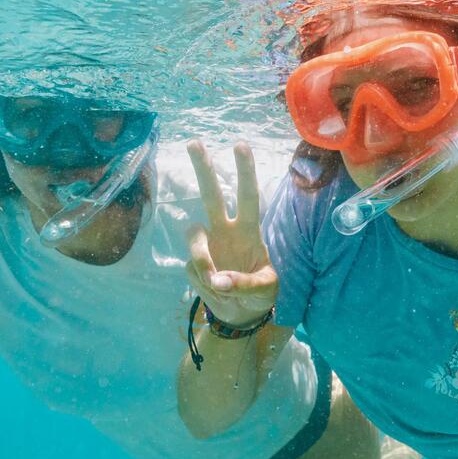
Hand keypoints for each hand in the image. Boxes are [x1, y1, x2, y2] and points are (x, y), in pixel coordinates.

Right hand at [185, 140, 277, 328]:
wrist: (240, 316)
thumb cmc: (260, 295)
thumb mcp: (265, 291)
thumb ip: (244, 284)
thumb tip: (218, 279)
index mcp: (249, 230)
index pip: (248, 196)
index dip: (245, 172)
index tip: (240, 145)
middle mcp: (225, 231)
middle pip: (211, 194)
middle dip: (203, 168)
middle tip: (194, 142)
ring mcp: (207, 246)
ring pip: (194, 235)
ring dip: (202, 256)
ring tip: (216, 283)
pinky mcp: (192, 265)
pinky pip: (192, 269)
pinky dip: (204, 283)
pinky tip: (215, 292)